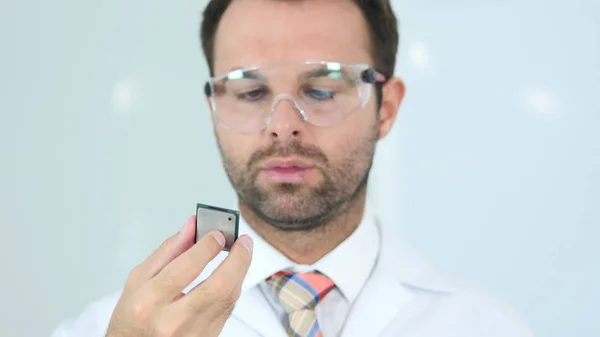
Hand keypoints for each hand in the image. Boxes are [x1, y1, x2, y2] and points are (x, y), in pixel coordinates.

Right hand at [105, 215, 253, 336]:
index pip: (187, 268)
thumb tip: (192, 226)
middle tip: (243, 242)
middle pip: (218, 287)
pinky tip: (232, 276)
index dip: (208, 247)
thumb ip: (169, 249)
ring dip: (240, 272)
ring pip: (228, 299)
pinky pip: (228, 310)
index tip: (217, 234)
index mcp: (149, 301)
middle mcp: (172, 322)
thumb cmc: (132, 315)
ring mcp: (192, 334)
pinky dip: (233, 288)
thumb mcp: (139, 278)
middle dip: (238, 259)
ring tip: (241, 253)